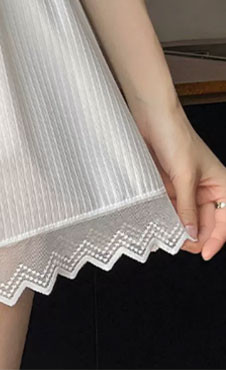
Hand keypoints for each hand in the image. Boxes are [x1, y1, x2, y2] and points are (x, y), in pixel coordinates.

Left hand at [130, 99, 225, 260]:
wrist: (151, 115)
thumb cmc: (175, 137)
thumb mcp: (184, 176)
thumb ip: (187, 207)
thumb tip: (191, 235)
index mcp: (221, 185)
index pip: (225, 221)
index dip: (216, 239)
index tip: (203, 253)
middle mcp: (205, 190)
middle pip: (204, 224)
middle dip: (192, 235)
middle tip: (175, 243)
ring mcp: (185, 189)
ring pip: (183, 219)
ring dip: (174, 227)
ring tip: (162, 235)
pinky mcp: (167, 186)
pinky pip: (168, 208)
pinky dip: (163, 216)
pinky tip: (154, 223)